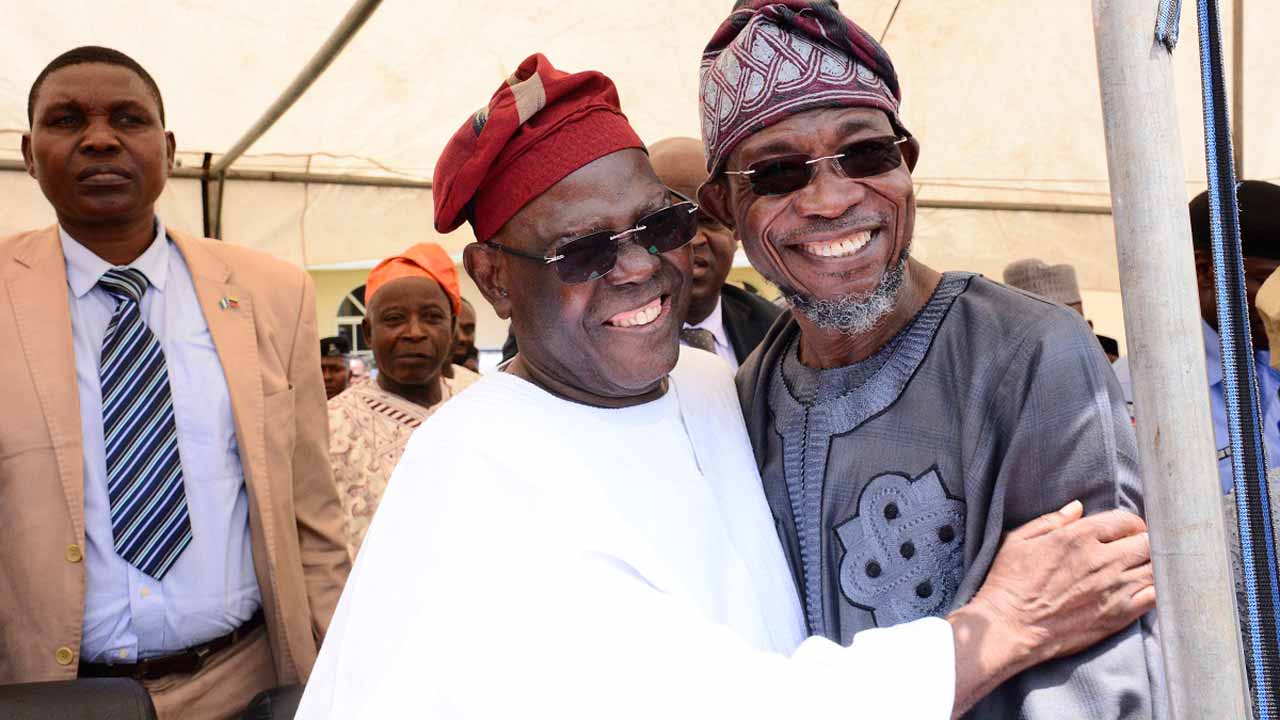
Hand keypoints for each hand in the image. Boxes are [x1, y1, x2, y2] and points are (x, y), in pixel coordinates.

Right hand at [946, 501, 1154, 716]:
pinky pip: (1155, 597)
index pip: (1124, 520)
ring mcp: (1114, 589)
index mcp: (1079, 537)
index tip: (1127, 530)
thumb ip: (1051, 521)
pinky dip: (1157, 588)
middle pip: (1147, 542)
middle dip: (1147, 541)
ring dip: (1154, 564)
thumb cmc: (1008, 583)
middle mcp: (1102, 560)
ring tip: (1144, 566)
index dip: (1131, 523)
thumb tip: (1077, 507)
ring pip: (1156, 568)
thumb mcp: (1018, 540)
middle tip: (1139, 547)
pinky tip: (1146, 588)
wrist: (1010, 627)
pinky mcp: (1120, 615)